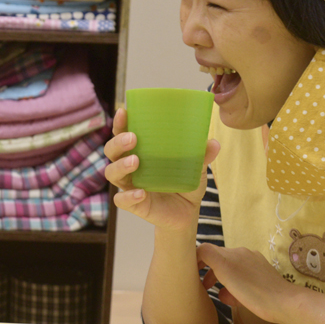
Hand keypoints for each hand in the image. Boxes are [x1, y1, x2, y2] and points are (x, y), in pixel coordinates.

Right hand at [103, 107, 220, 231]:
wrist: (187, 211)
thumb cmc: (184, 182)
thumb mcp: (195, 167)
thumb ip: (202, 155)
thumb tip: (213, 143)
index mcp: (140, 151)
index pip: (123, 133)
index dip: (120, 123)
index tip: (124, 112)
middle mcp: (129, 166)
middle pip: (111, 151)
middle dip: (118, 142)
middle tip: (133, 138)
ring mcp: (129, 185)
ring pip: (112, 173)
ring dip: (120, 165)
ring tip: (135, 161)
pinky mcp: (134, 204)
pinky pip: (122, 200)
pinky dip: (128, 196)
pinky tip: (141, 193)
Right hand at [196, 243, 304, 323]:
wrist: (284, 304)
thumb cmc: (253, 290)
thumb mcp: (225, 269)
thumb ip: (208, 255)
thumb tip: (198, 251)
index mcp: (233, 253)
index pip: (207, 250)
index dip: (196, 260)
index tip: (190, 273)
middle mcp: (243, 255)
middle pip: (219, 260)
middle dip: (208, 272)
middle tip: (201, 286)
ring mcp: (254, 266)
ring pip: (230, 270)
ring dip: (221, 280)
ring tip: (218, 294)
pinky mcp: (262, 277)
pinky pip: (242, 278)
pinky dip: (234, 286)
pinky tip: (234, 299)